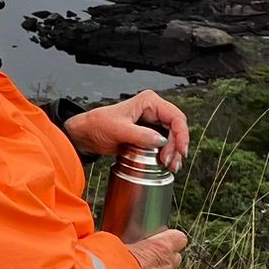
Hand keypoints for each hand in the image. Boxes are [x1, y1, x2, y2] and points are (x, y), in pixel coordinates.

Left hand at [63, 90, 188, 170]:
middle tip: (170, 162)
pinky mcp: (148, 135)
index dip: (181, 135)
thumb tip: (161, 141)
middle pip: (176, 128)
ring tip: (170, 166)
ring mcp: (151, 122)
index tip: (180, 151)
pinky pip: (164, 144)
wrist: (86, 134)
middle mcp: (153, 110)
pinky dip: (167, 154)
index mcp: (148, 102)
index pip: (175, 117)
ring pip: (172, 137)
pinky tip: (166, 164)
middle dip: (177, 147)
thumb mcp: (118, 130)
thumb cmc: (98, 125)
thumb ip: (140, 135)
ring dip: (174, 153)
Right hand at [123, 229, 187, 268]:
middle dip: (165, 258)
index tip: (162, 240)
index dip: (171, 239)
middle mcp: (168, 263)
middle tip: (150, 257)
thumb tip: (127, 233)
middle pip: (175, 258)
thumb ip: (132, 237)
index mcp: (162, 246)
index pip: (179, 238)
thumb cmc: (118, 259)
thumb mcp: (123, 240)